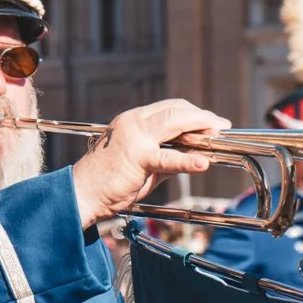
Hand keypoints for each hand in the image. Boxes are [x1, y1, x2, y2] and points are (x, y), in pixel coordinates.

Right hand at [70, 99, 228, 227]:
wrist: (80, 194)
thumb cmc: (107, 183)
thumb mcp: (142, 166)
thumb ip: (166, 157)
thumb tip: (193, 157)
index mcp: (133, 120)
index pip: (169, 108)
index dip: (193, 113)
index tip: (211, 122)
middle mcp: (133, 121)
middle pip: (176, 109)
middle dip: (203, 117)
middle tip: (222, 126)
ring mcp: (134, 136)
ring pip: (175, 121)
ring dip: (201, 126)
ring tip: (219, 134)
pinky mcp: (136, 157)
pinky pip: (168, 156)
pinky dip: (188, 159)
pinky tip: (203, 163)